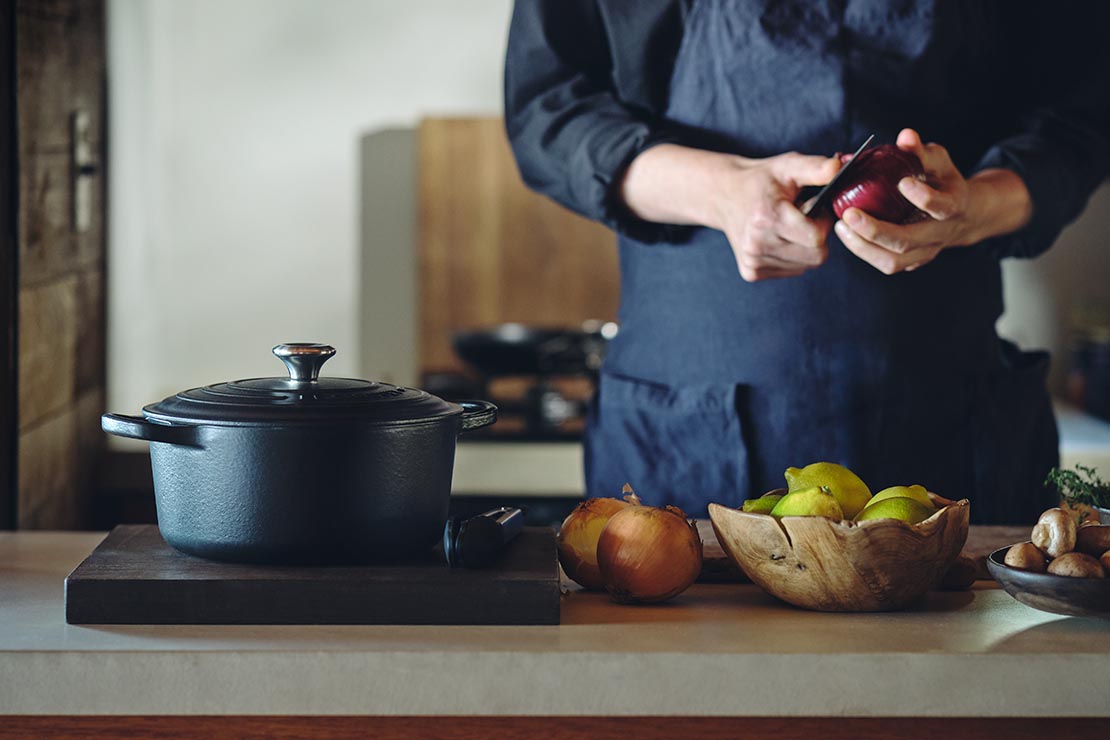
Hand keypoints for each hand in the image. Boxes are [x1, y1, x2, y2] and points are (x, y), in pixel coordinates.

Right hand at [710, 152, 839, 281]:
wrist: (724, 195)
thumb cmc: (760, 180)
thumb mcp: (788, 165)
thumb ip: (816, 167)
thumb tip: (839, 167)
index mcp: (767, 219)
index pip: (817, 237)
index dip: (823, 222)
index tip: (814, 208)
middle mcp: (756, 245)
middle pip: (816, 255)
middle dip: (817, 236)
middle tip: (804, 218)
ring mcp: (753, 262)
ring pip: (805, 265)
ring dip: (806, 247)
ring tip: (790, 227)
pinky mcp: (751, 272)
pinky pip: (791, 270)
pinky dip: (793, 257)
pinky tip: (781, 239)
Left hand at [833, 129, 978, 273]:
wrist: (961, 214)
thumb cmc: (943, 181)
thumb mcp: (938, 162)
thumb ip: (920, 151)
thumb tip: (905, 135)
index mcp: (954, 206)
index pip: (942, 206)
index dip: (923, 197)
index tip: (903, 182)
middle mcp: (940, 234)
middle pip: (908, 241)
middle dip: (876, 230)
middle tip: (849, 213)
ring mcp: (926, 252)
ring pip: (894, 261)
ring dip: (863, 246)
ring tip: (842, 227)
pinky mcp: (913, 262)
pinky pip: (886, 264)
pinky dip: (864, 252)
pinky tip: (847, 234)